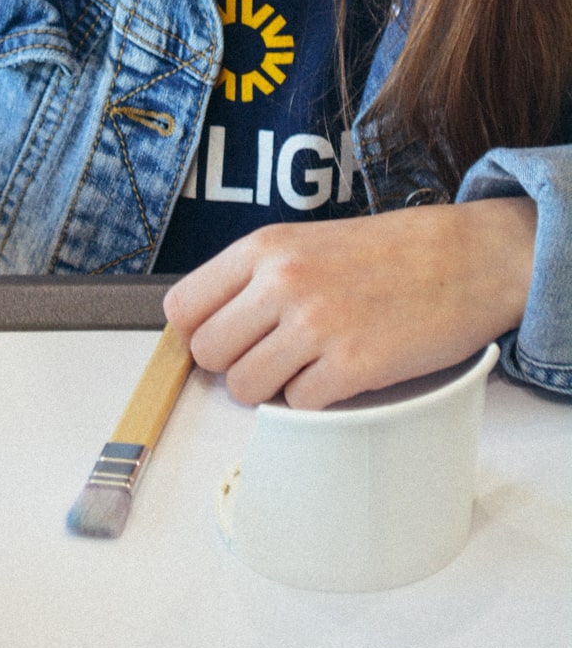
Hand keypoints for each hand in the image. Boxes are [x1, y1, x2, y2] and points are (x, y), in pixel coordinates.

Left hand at [163, 196, 536, 409]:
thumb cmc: (385, 252)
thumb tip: (203, 326)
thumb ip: (252, 278)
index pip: (183, 307)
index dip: (198, 330)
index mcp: (263, 247)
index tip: (221, 338)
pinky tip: (338, 373)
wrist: (464, 259)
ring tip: (305, 365)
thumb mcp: (304, 242)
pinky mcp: (351, 367)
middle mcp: (281, 282)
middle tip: (270, 354)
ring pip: (244, 387)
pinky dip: (313, 400)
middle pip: (207, 353)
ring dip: (269, 387)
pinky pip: (297, 406)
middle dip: (233, 363)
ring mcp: (315, 325)